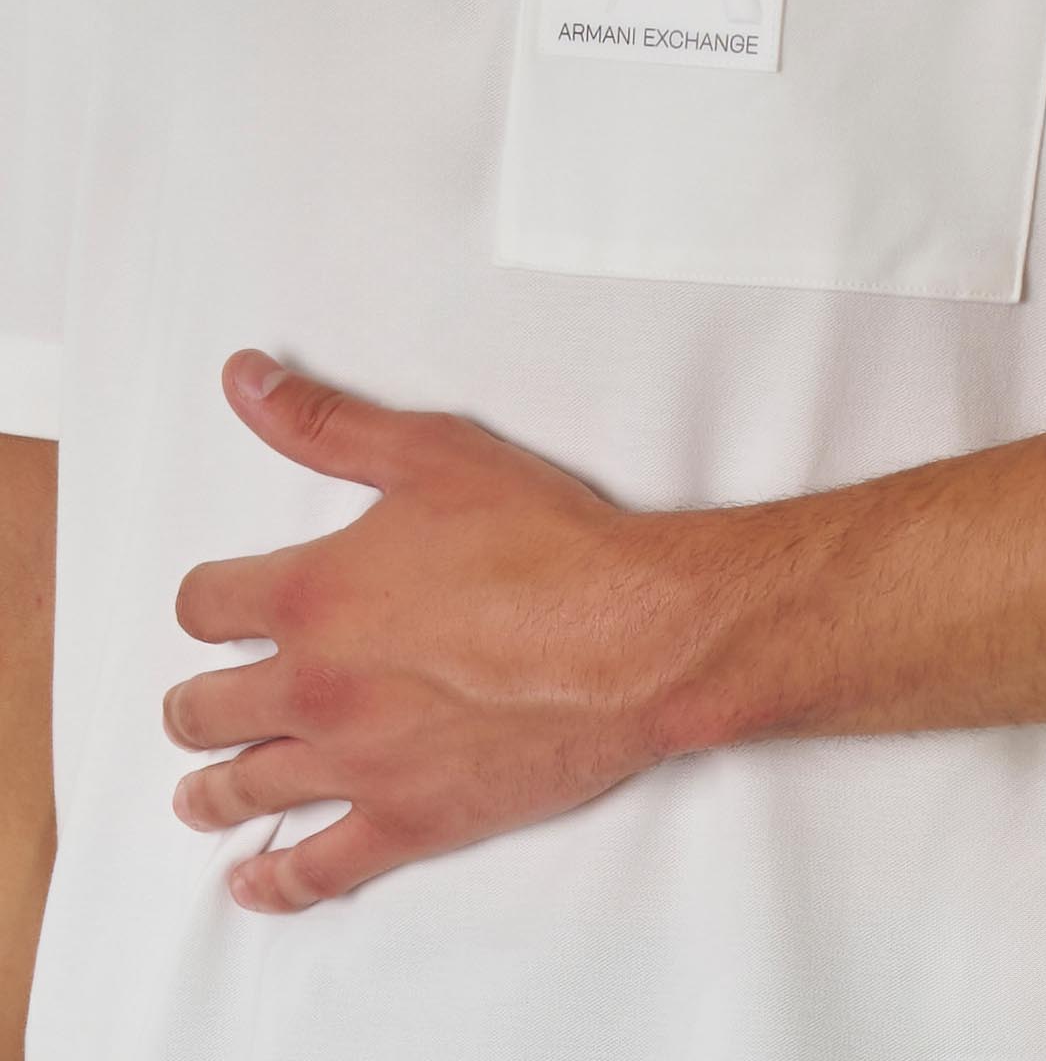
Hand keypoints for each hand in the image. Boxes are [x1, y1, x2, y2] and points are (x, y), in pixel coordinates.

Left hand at [165, 351, 708, 912]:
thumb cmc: (545, 542)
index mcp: (312, 597)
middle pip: (207, 709)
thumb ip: (325, 422)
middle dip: (197, 702)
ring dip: (211, 790)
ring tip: (201, 792)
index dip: (207, 603)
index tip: (216, 609)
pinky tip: (256, 879)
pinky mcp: (409, 822)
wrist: (632, 633)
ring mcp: (358, 764)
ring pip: (247, 790)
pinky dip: (275, 881)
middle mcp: (316, 687)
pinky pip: (317, 869)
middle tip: (198, 704)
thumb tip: (246, 379)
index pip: (207, 606)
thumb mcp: (431, 453)